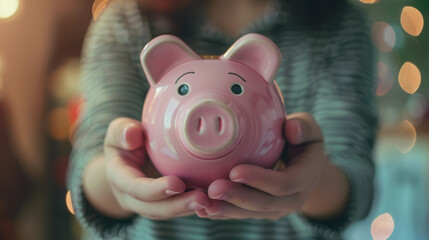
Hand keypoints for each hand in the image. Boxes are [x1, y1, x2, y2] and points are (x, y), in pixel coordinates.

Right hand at [103, 118, 209, 219]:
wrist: (127, 158)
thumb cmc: (125, 140)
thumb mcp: (118, 132)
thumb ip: (122, 131)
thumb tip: (133, 134)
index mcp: (119, 178)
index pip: (135, 188)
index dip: (155, 189)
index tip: (177, 184)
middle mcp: (132, 197)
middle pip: (154, 208)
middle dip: (178, 205)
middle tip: (202, 198)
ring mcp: (148, 204)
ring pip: (168, 212)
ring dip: (189, 208)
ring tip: (211, 200)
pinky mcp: (164, 203)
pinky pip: (178, 208)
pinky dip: (194, 206)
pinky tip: (212, 199)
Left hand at [195, 113, 327, 219]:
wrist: (304, 165)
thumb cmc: (303, 141)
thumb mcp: (310, 130)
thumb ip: (304, 127)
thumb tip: (291, 128)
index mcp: (304, 179)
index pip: (283, 184)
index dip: (259, 180)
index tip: (235, 171)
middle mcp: (290, 200)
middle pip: (262, 203)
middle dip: (236, 197)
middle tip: (213, 189)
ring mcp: (273, 209)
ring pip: (247, 213)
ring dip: (224, 209)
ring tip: (201, 202)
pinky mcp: (258, 211)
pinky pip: (238, 214)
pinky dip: (219, 213)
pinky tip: (201, 209)